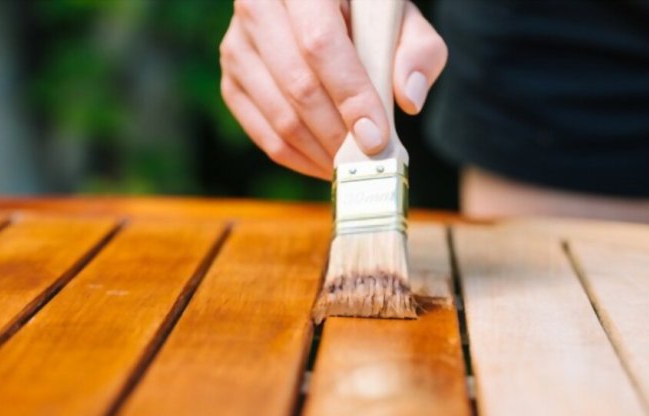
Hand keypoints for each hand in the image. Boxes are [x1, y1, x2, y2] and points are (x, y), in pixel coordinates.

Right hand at [220, 0, 447, 178]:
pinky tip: (328, 163)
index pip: (321, 45)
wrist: (317, 8)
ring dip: (321, 152)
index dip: (350, 96)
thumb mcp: (399, 18)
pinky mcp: (231, 82)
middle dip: (339, 134)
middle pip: (298, 86)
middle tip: (371, 160)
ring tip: (354, 166)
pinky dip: (299, 159)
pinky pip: (263, 134)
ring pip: (279, 116)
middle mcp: (257, 9)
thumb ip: (417, 51)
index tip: (376, 137)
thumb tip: (409, 98)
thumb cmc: (364, 14)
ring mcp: (237, 48)